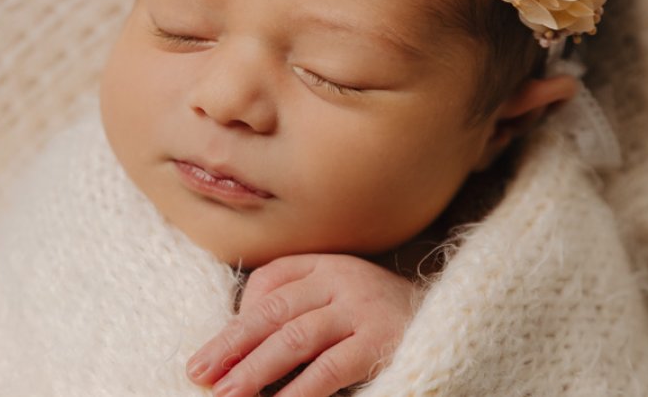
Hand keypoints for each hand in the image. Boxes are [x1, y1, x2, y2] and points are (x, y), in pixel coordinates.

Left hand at [186, 254, 417, 396]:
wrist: (449, 318)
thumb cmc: (378, 315)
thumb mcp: (339, 298)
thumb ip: (299, 307)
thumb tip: (242, 350)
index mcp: (326, 263)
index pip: (269, 281)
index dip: (236, 319)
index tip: (209, 355)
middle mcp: (341, 278)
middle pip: (273, 310)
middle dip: (231, 344)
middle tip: (198, 373)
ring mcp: (361, 307)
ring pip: (295, 337)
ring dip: (255, 369)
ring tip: (226, 395)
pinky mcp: (380, 340)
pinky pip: (330, 367)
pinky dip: (299, 390)